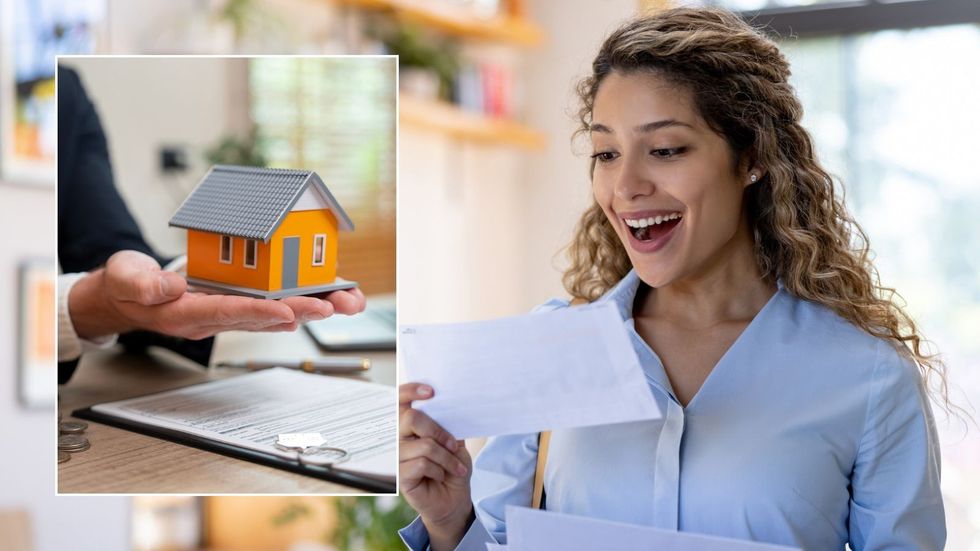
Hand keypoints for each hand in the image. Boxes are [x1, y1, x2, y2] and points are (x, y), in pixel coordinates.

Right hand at [69, 250, 366, 339]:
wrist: (126, 296)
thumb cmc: (125, 284)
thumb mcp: (123, 277)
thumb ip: (141, 282)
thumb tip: (170, 286)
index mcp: (186, 313)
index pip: (227, 312)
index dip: (258, 311)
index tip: (286, 309)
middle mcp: (214, 317)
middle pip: (263, 316)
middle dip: (301, 310)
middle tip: (334, 306)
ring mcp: (228, 311)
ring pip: (275, 311)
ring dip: (311, 307)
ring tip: (346, 302)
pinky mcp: (236, 302)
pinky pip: (273, 302)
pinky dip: (300, 299)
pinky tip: (325, 299)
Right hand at [400, 382, 473, 550]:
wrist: (454, 499)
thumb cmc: (452, 467)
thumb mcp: (455, 441)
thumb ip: (447, 424)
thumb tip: (450, 405)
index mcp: (408, 426)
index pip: (399, 401)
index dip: (410, 391)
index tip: (431, 391)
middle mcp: (398, 439)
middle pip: (411, 419)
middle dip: (439, 431)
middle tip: (453, 444)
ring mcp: (396, 458)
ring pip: (423, 445)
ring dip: (446, 456)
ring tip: (456, 466)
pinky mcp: (399, 476)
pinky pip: (422, 464)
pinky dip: (439, 469)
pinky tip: (441, 476)